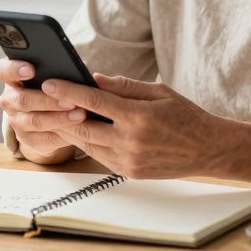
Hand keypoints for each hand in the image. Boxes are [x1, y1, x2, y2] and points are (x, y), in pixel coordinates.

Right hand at [0, 58, 79, 163]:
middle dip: (48, 100)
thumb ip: (55, 68)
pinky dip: (62, 134)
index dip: (14, 70)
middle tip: (70, 100)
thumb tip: (72, 68)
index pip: (1, 71)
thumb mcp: (51, 72)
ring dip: (59, 119)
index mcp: (10, 77)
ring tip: (81, 114)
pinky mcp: (27, 139)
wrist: (49, 111)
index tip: (32, 70)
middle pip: (22, 100)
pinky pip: (44, 139)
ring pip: (34, 121)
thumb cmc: (53, 82)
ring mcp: (16, 121)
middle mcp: (9, 99)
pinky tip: (79, 129)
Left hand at [40, 73, 227, 178]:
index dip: (69, 91)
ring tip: (53, 114)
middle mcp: (132, 141)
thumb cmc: (185, 116)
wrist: (208, 150)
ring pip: (87, 144)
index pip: (95, 101)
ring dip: (68, 129)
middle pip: (83, 126)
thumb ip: (124, 86)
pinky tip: (78, 130)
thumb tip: (94, 79)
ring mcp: (129, 160)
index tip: (50, 83)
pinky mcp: (129, 172)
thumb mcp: (159, 92)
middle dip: (59, 112)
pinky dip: (86, 142)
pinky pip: (98, 155)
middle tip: (42, 100)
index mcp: (140, 117)